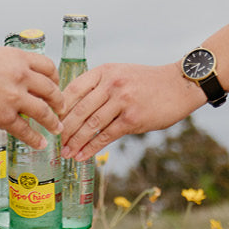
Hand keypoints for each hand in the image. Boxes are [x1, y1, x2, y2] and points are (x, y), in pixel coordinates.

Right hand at [0, 46, 61, 149]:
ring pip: (42, 111)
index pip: (47, 67)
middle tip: (62, 110)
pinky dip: (35, 138)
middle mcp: (19, 76)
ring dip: (53, 122)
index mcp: (17, 58)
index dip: (55, 79)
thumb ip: (8, 64)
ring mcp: (12, 97)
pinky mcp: (3, 116)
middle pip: (50, 90)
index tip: (56, 87)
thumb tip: (16, 71)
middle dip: (59, 102)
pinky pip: (25, 130)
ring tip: (57, 129)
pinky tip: (40, 143)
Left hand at [60, 61, 199, 159]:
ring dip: (75, 142)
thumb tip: (76, 108)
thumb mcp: (120, 75)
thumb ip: (99, 87)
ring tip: (65, 153)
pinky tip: (82, 156)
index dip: (59, 108)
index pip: (73, 90)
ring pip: (90, 124)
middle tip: (54, 143)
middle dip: (64, 129)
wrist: (178, 85)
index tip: (50, 122)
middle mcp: (110, 83)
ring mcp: (121, 100)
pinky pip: (105, 136)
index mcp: (104, 72)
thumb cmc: (147, 84)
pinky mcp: (132, 118)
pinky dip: (91, 148)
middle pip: (79, 109)